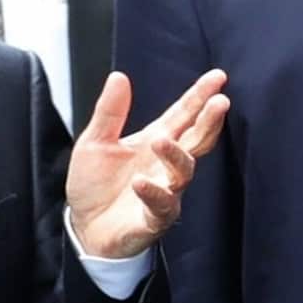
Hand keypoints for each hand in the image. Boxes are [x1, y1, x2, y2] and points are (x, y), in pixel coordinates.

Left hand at [66, 69, 228, 259]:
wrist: (83, 227)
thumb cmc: (95, 184)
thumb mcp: (95, 141)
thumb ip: (110, 111)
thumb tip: (119, 76)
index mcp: (155, 140)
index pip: (183, 114)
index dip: (200, 95)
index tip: (218, 76)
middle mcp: (165, 164)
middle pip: (196, 139)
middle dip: (209, 121)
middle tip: (220, 102)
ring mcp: (164, 191)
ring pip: (183, 171)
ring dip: (176, 155)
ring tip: (162, 141)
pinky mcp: (153, 218)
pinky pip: (160, 205)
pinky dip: (152, 193)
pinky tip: (140, 182)